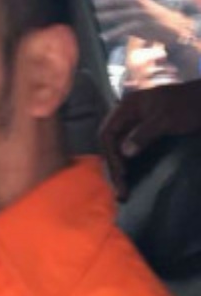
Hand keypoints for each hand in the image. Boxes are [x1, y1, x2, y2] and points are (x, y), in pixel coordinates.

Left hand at [93, 0, 193, 43]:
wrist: (172, 26)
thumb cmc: (147, 14)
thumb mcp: (133, 2)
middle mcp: (136, 1)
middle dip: (103, 2)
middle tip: (89, 4)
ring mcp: (140, 12)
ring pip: (120, 14)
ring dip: (106, 18)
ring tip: (94, 20)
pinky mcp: (143, 24)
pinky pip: (125, 28)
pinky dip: (114, 33)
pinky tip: (103, 37)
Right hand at [100, 80, 200, 199]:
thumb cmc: (187, 105)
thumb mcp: (166, 119)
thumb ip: (144, 134)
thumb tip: (125, 153)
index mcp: (127, 107)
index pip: (108, 132)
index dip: (111, 153)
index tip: (122, 173)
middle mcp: (127, 116)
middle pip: (112, 143)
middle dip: (114, 166)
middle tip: (121, 190)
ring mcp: (136, 124)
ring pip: (120, 148)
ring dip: (121, 168)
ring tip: (123, 189)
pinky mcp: (146, 132)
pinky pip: (132, 149)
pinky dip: (131, 164)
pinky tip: (132, 177)